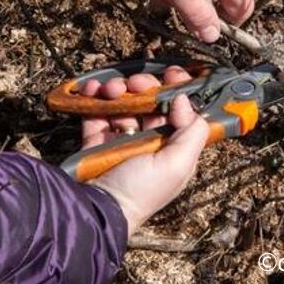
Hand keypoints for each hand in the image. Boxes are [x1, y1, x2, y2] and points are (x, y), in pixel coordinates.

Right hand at [79, 67, 208, 233]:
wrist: (95, 209)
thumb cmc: (140, 192)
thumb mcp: (176, 164)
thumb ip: (190, 131)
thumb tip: (184, 99)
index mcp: (173, 149)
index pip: (180, 112)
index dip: (177, 90)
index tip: (171, 74)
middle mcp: (150, 143)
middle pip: (150, 103)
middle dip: (144, 87)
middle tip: (136, 84)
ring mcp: (121, 141)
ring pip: (123, 104)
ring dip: (117, 89)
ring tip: (110, 89)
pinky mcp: (96, 141)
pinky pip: (97, 112)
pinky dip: (94, 97)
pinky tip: (93, 90)